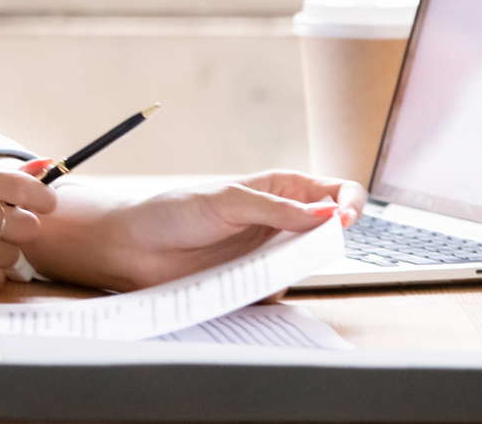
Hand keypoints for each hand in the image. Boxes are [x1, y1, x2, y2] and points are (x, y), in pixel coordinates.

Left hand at [22, 170, 366, 291]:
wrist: (133, 248)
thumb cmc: (172, 212)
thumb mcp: (225, 200)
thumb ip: (276, 208)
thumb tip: (326, 214)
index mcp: (277, 189)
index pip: (334, 191)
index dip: (348, 204)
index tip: (342, 220)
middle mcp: (279, 221)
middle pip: (330, 232)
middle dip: (329, 241)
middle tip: (309, 248)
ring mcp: (268, 254)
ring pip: (310, 265)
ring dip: (298, 268)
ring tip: (262, 265)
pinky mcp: (255, 284)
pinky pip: (283, 291)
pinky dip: (276, 291)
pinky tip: (250, 285)